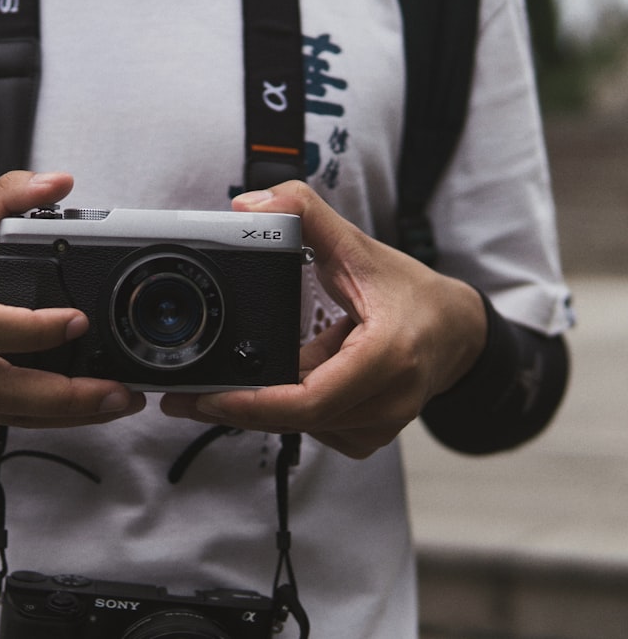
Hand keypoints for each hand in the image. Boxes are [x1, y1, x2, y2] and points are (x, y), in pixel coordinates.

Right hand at [0, 171, 145, 432]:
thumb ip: (4, 200)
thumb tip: (58, 183)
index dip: (31, 329)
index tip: (79, 321)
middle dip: (61, 394)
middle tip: (114, 391)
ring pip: (0, 415)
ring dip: (63, 414)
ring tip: (112, 402)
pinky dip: (42, 419)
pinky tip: (78, 410)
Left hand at [161, 180, 485, 458]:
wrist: (455, 332)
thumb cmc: (412, 294)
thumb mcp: (359, 247)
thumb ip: (306, 215)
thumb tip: (250, 203)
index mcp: (386, 358)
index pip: (308, 400)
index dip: (252, 404)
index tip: (205, 398)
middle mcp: (386, 401)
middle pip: (295, 419)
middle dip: (235, 409)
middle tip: (184, 398)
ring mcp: (378, 426)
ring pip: (300, 427)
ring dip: (259, 407)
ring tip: (219, 385)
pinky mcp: (367, 437)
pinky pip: (313, 429)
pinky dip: (286, 410)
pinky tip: (275, 388)